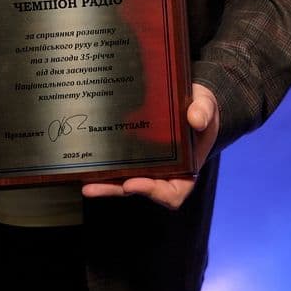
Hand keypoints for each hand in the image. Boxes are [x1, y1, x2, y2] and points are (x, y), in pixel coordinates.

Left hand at [82, 83, 218, 209]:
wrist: (187, 97)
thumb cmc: (200, 107)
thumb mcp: (206, 106)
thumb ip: (203, 111)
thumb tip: (195, 119)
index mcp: (185, 170)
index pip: (172, 192)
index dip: (152, 192)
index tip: (132, 184)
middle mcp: (164, 172)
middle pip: (140, 188)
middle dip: (115, 189)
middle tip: (93, 187)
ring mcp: (147, 163)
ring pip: (124, 179)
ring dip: (104, 183)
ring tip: (85, 183)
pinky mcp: (133, 151)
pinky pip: (118, 161)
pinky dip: (103, 164)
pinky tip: (86, 160)